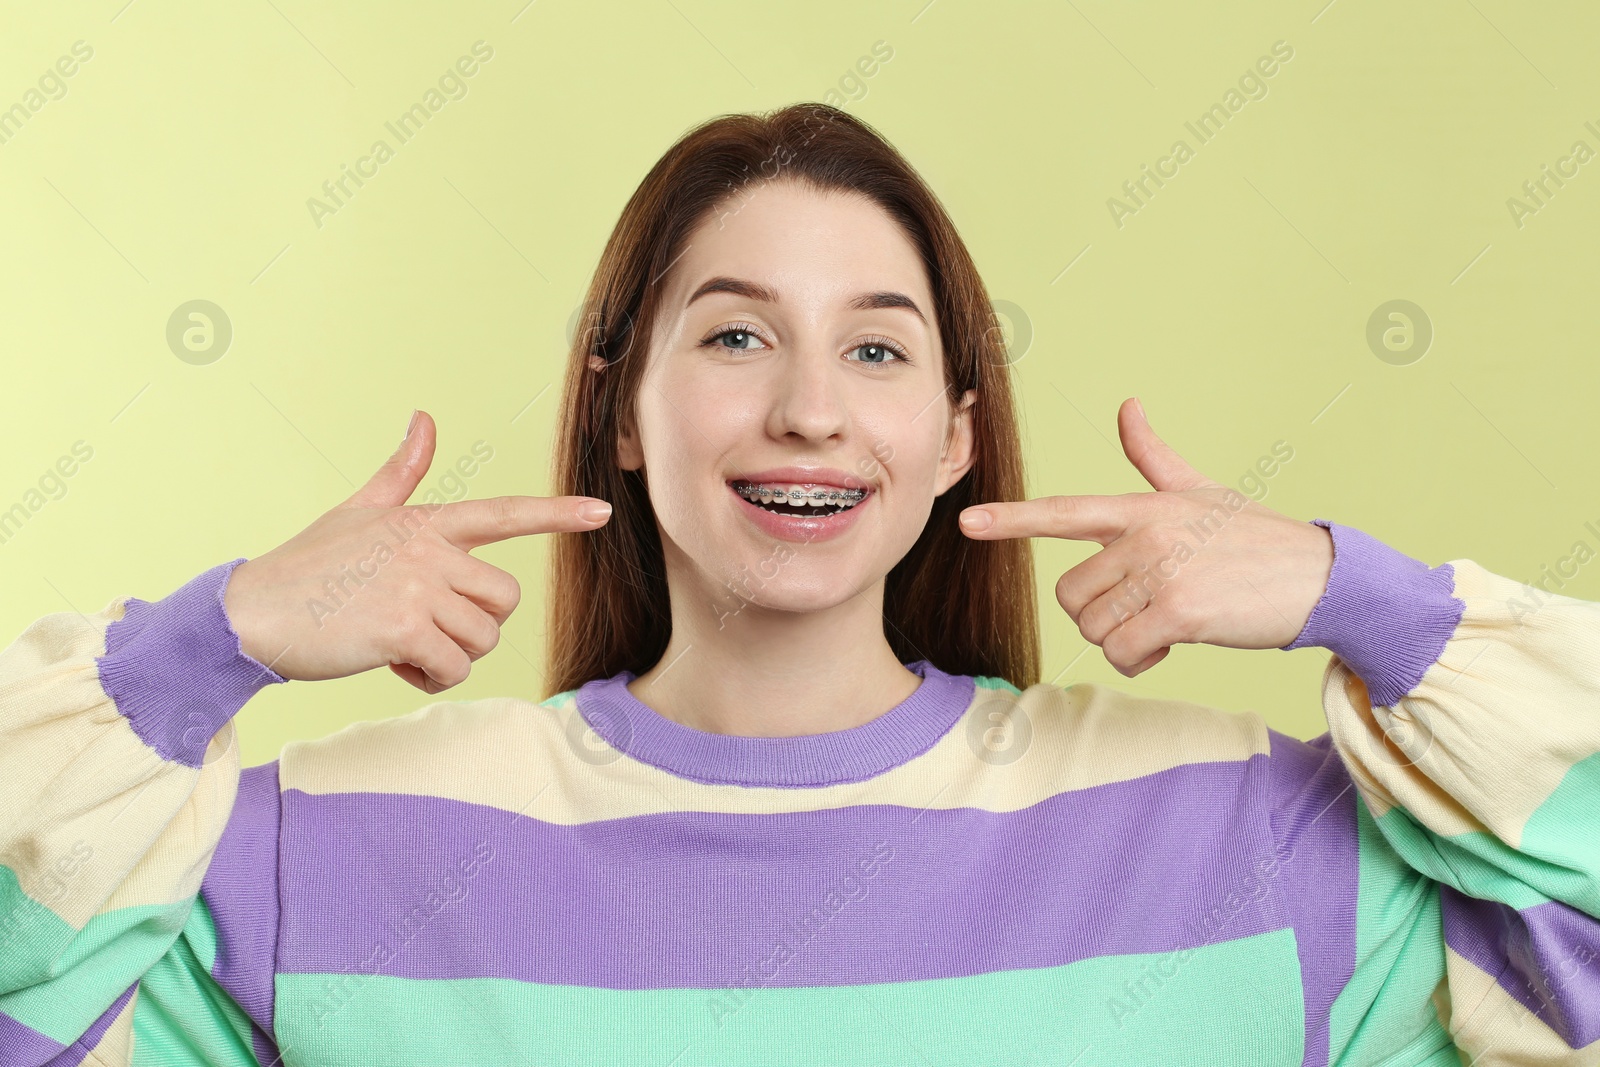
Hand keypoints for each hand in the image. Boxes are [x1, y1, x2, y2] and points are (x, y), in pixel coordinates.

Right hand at [222, 410, 612, 693]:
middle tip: (423, 631)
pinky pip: (454, 667)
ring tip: (400, 645)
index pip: (503, 513)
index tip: (601, 511)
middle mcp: (429, 549)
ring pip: (483, 639)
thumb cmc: (306, 567)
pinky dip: (430, 678)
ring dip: (449, 657)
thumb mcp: (357, 511)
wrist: (253, 613)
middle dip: (473, 628)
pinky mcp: (404, 626)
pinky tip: (393, 663)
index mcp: (425, 522)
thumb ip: (401, 472)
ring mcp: (418, 585)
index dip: (557, 514)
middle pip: (503, 601)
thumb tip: (424, 417)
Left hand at [958, 398, 1332, 677]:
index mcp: (1144, 508)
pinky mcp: (1181, 612)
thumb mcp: (1201, 490)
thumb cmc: (1256, 538)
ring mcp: (1163, 573)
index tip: (967, 522)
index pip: (1065, 511)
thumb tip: (1128, 406)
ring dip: (1122, 639)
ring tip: (1165, 623)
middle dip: (1099, 614)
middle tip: (1144, 609)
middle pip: (1070, 594)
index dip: (1013, 519)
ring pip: (1093, 627)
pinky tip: (1172, 643)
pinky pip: (1123, 651)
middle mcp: (1146, 536)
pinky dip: (1139, 660)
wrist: (1321, 577)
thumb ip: (1154, 457)